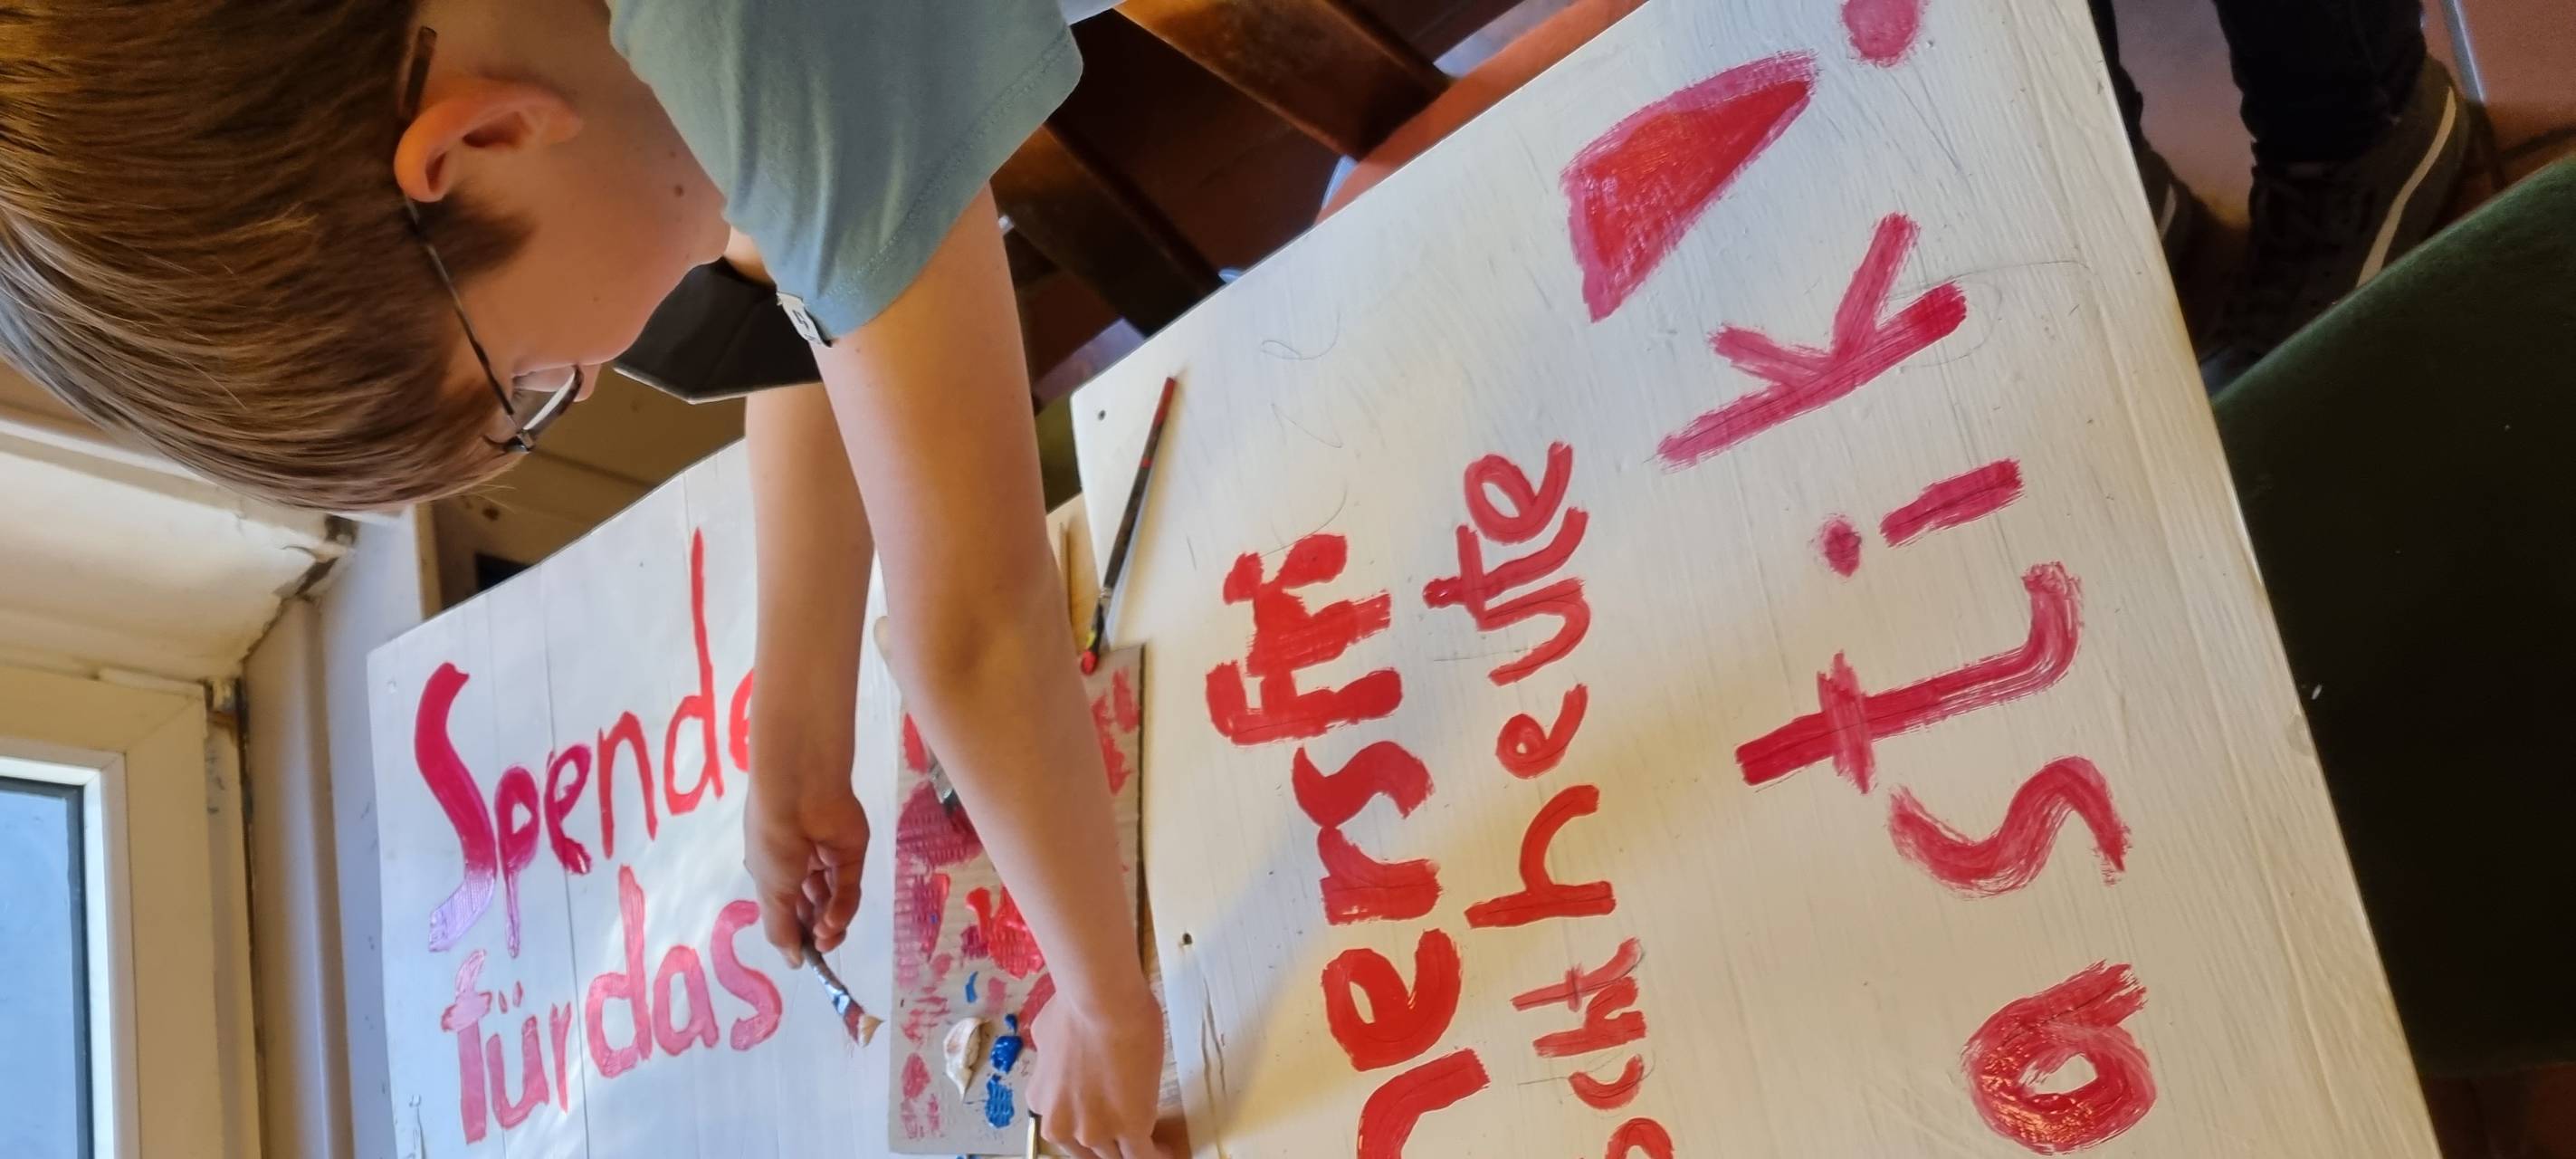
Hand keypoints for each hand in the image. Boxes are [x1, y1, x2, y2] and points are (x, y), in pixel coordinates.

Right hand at [742, 720, 868, 964]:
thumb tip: (793, 962)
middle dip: (817, 933)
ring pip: (834, 901)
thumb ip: (781, 929)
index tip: (803, 958)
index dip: (796, 934)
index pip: (789, 911)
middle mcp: (801, 868)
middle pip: (814, 909)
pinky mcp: (852, 853)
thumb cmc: (773, 842)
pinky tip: (833, 922)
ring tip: (825, 934)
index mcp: (774, 874)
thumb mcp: (770, 893)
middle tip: (820, 948)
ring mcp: (828, 860)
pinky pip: (848, 887)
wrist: (797, 794)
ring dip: (830, 923)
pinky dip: (843, 908)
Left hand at [1028, 978, 1168, 1158]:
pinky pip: (1143, 1156)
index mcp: (1041, 1102)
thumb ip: (1054, 1059)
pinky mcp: (1129, 1127)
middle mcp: (1061, 1124)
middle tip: (1128, 1135)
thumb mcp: (1048, 1036)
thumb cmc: (1077, 1005)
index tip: (1105, 1121)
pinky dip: (1156, 1155)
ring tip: (1153, 1144)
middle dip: (1109, 1143)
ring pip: (1117, 1155)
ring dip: (1133, 1149)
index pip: (1067, 1131)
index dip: (1090, 1125)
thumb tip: (1065, 1054)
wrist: (1101, 1001)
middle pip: (1089, 1150)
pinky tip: (1166, 1151)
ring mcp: (1093, 1130)